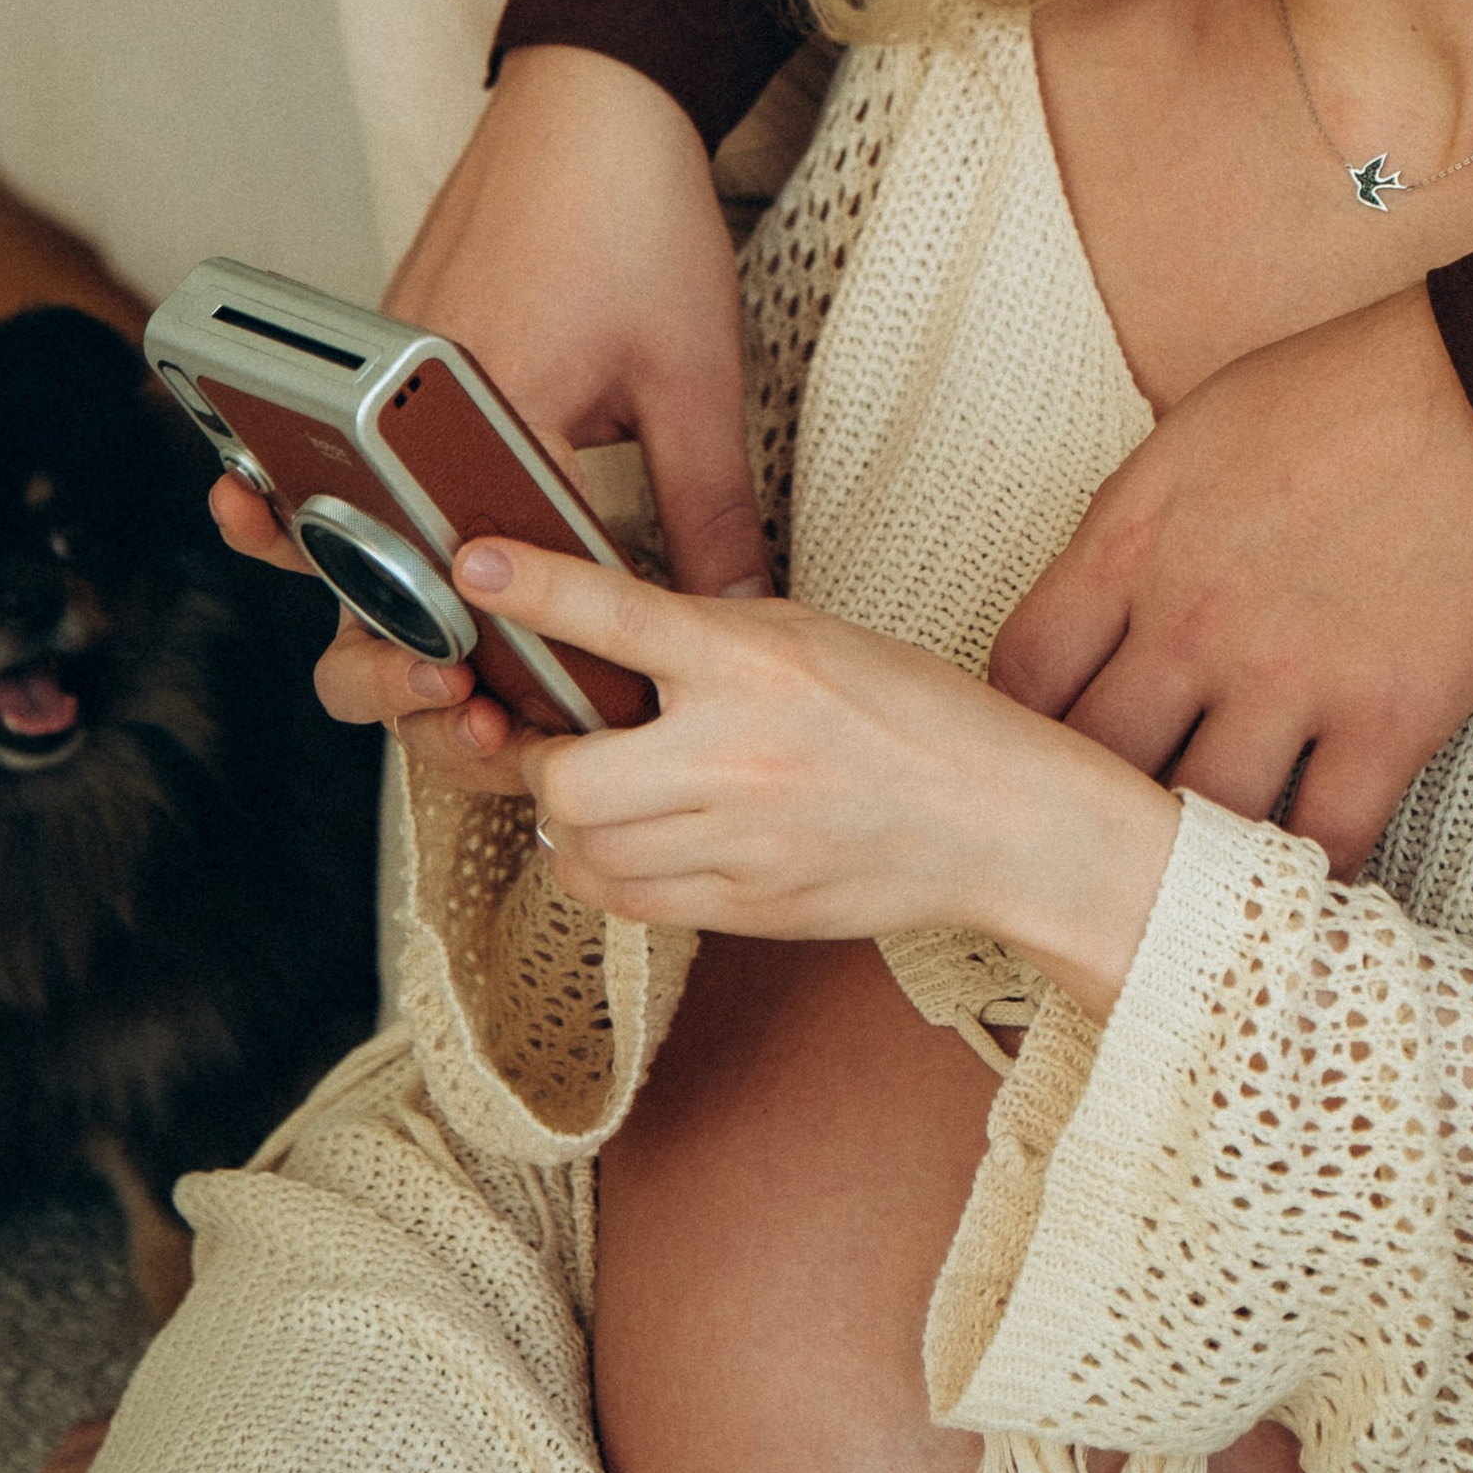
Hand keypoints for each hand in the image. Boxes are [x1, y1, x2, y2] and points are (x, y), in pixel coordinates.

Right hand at [210, 39, 768, 785]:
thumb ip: (709, 512)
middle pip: (360, 569)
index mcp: (481, 410)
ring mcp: (382, 372)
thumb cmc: (638, 213)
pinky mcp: (385, 351)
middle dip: (391, 661)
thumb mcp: (694, 378)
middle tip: (447, 706)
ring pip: (341, 518)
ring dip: (363, 601)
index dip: (489, 666)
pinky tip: (379, 567)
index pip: (465, 578)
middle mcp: (403, 398)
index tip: (514, 725)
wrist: (593, 88)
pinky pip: (359, 458)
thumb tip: (732, 617)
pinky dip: (367, 520)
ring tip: (414, 665)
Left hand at [457, 535, 1181, 1018]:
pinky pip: (626, 903)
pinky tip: (634, 841)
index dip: (535, 587)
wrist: (998, 821)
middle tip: (560, 739)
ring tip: (599, 789)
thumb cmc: (911, 713)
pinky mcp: (744, 908)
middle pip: (570, 776)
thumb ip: (708, 638)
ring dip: (568, 822)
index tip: (473, 563)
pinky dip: (604, 874)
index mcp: (756, 663)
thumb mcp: (809, 637)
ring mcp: (740, 842)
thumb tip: (608, 636)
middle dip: (544, 761)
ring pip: (583, 851)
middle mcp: (739, 753)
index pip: (619, 615)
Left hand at [990, 284, 1472, 876]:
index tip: (1043, 753)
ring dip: (1197, 854)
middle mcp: (1191, 621)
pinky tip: (1298, 881)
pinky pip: (1325, 841)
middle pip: (1094, 766)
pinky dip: (1308, 874)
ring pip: (1198, 823)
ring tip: (1200, 877)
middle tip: (1112, 836)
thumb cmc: (1347, 393)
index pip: (1023, 673)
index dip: (1023, 729)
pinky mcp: (1385, 721)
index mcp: (1132, 541)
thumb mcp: (1195, 433)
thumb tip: (1104, 607)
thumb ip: (1138, 529)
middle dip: (1095, 807)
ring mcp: (1287, 678)